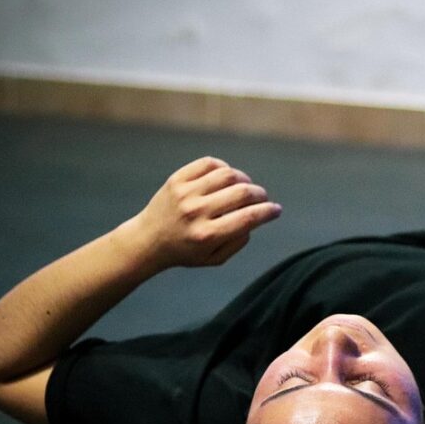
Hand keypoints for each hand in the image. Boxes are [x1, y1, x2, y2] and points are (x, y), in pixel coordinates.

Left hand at [125, 157, 281, 268]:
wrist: (147, 240)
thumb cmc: (185, 251)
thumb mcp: (214, 259)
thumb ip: (238, 242)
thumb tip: (254, 219)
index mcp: (207, 235)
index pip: (248, 218)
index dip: (268, 212)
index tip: (276, 210)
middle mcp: (196, 212)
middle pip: (241, 192)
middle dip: (260, 194)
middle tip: (263, 198)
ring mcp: (185, 193)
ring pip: (228, 174)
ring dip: (244, 179)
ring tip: (245, 187)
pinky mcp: (177, 179)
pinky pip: (209, 163)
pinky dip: (224, 168)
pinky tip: (226, 177)